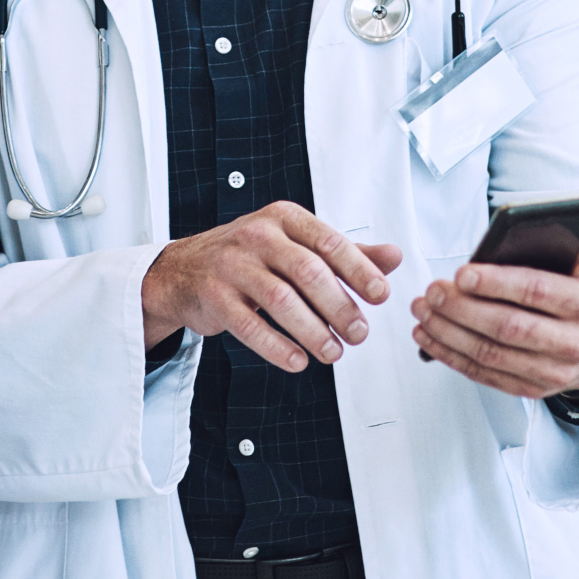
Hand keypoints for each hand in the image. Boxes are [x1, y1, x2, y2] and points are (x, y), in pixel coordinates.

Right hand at [143, 202, 404, 371]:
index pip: (329, 241)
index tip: (381, 295)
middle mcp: (257, 235)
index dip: (359, 270)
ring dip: (313, 331)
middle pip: (307, 271)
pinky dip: (277, 347)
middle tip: (360, 333)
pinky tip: (298, 360)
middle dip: (339, 306)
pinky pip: (249, 325)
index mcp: (284, 218)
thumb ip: (345, 252)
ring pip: (280, 300)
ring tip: (334, 352)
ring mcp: (232, 264)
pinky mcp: (213, 296)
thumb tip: (394, 257)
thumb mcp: (297, 244)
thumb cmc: (250, 256)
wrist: (184, 270)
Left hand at [411, 213, 578, 397]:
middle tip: (433, 291)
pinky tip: (429, 337)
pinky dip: (451, 356)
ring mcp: (553, 371)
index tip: (462, 273)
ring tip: (423, 310)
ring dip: (449, 332)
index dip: (497, 283)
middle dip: (463, 308)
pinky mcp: (533, 388)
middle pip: (508, 327)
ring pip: (491, 353)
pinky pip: (485, 374)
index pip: (537, 292)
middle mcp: (573, 343)